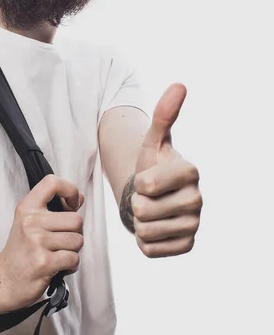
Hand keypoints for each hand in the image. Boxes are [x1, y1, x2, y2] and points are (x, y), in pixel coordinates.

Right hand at [0, 175, 84, 310]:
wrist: (4, 280)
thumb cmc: (20, 251)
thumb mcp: (29, 221)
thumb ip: (52, 208)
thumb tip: (78, 198)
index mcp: (27, 207)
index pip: (52, 182)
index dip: (70, 190)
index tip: (73, 202)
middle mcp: (31, 221)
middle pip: (76, 219)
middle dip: (75, 233)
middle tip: (61, 241)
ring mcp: (37, 241)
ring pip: (78, 240)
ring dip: (72, 251)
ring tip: (57, 254)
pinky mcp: (44, 261)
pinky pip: (74, 259)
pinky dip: (70, 265)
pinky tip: (58, 266)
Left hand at [131, 83, 202, 257]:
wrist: (153, 196)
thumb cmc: (151, 165)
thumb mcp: (151, 140)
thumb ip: (164, 115)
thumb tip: (179, 85)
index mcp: (190, 171)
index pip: (146, 184)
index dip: (137, 182)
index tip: (145, 178)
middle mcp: (198, 200)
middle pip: (143, 210)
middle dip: (135, 202)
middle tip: (145, 196)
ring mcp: (194, 225)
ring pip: (144, 231)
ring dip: (137, 221)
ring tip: (148, 210)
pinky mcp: (186, 245)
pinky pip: (150, 249)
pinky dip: (143, 240)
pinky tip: (152, 227)